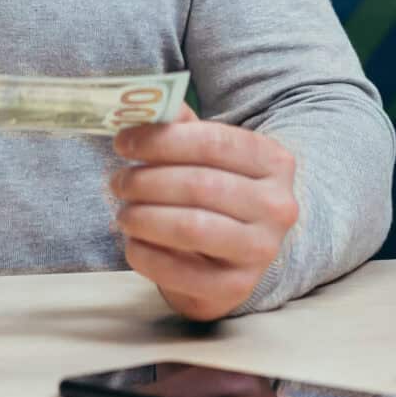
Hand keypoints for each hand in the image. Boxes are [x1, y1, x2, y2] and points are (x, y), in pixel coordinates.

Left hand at [109, 107, 299, 320]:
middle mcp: (277, 206)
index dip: (162, 140)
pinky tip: (132, 243)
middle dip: (147, 181)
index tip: (123, 142)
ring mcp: (261, 251)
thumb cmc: (216, 194)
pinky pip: (181, 272)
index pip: (214, 142)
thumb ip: (180, 129)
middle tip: (118, 182)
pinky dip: (146, 255)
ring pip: (192, 228)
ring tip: (123, 213)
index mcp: (274, 162)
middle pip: (200, 185)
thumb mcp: (207, 156)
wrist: (235, 254)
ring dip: (144, 217)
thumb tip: (142, 108)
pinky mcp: (236, 288)